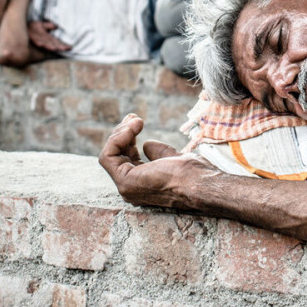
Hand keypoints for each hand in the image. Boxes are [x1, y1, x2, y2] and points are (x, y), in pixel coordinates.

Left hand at [27, 20, 70, 52]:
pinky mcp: (31, 36)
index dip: (62, 45)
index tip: (70, 47)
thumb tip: (55, 26)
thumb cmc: (30, 27)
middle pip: (52, 44)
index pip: (56, 42)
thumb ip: (48, 25)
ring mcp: (36, 38)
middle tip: (65, 49)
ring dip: (49, 46)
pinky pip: (34, 39)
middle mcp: (42, 39)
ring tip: (55, 49)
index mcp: (46, 38)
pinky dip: (37, 42)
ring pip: (44, 43)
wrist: (19, 25)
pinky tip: (40, 44)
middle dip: (58, 46)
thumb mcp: (40, 25)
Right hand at [98, 114, 220, 210]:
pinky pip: (108, 157)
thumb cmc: (193, 172)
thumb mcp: (172, 158)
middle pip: (116, 155)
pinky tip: (131, 129)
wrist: (198, 181)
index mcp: (143, 184)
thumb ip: (159, 153)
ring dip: (120, 133)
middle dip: (122, 133)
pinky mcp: (125, 182)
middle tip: (134, 118)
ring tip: (136, 121)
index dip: (128, 138)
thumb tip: (147, 145)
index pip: (126, 158)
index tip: (137, 121)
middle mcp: (132, 188)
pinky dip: (116, 139)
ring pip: (110, 155)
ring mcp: (127, 187)